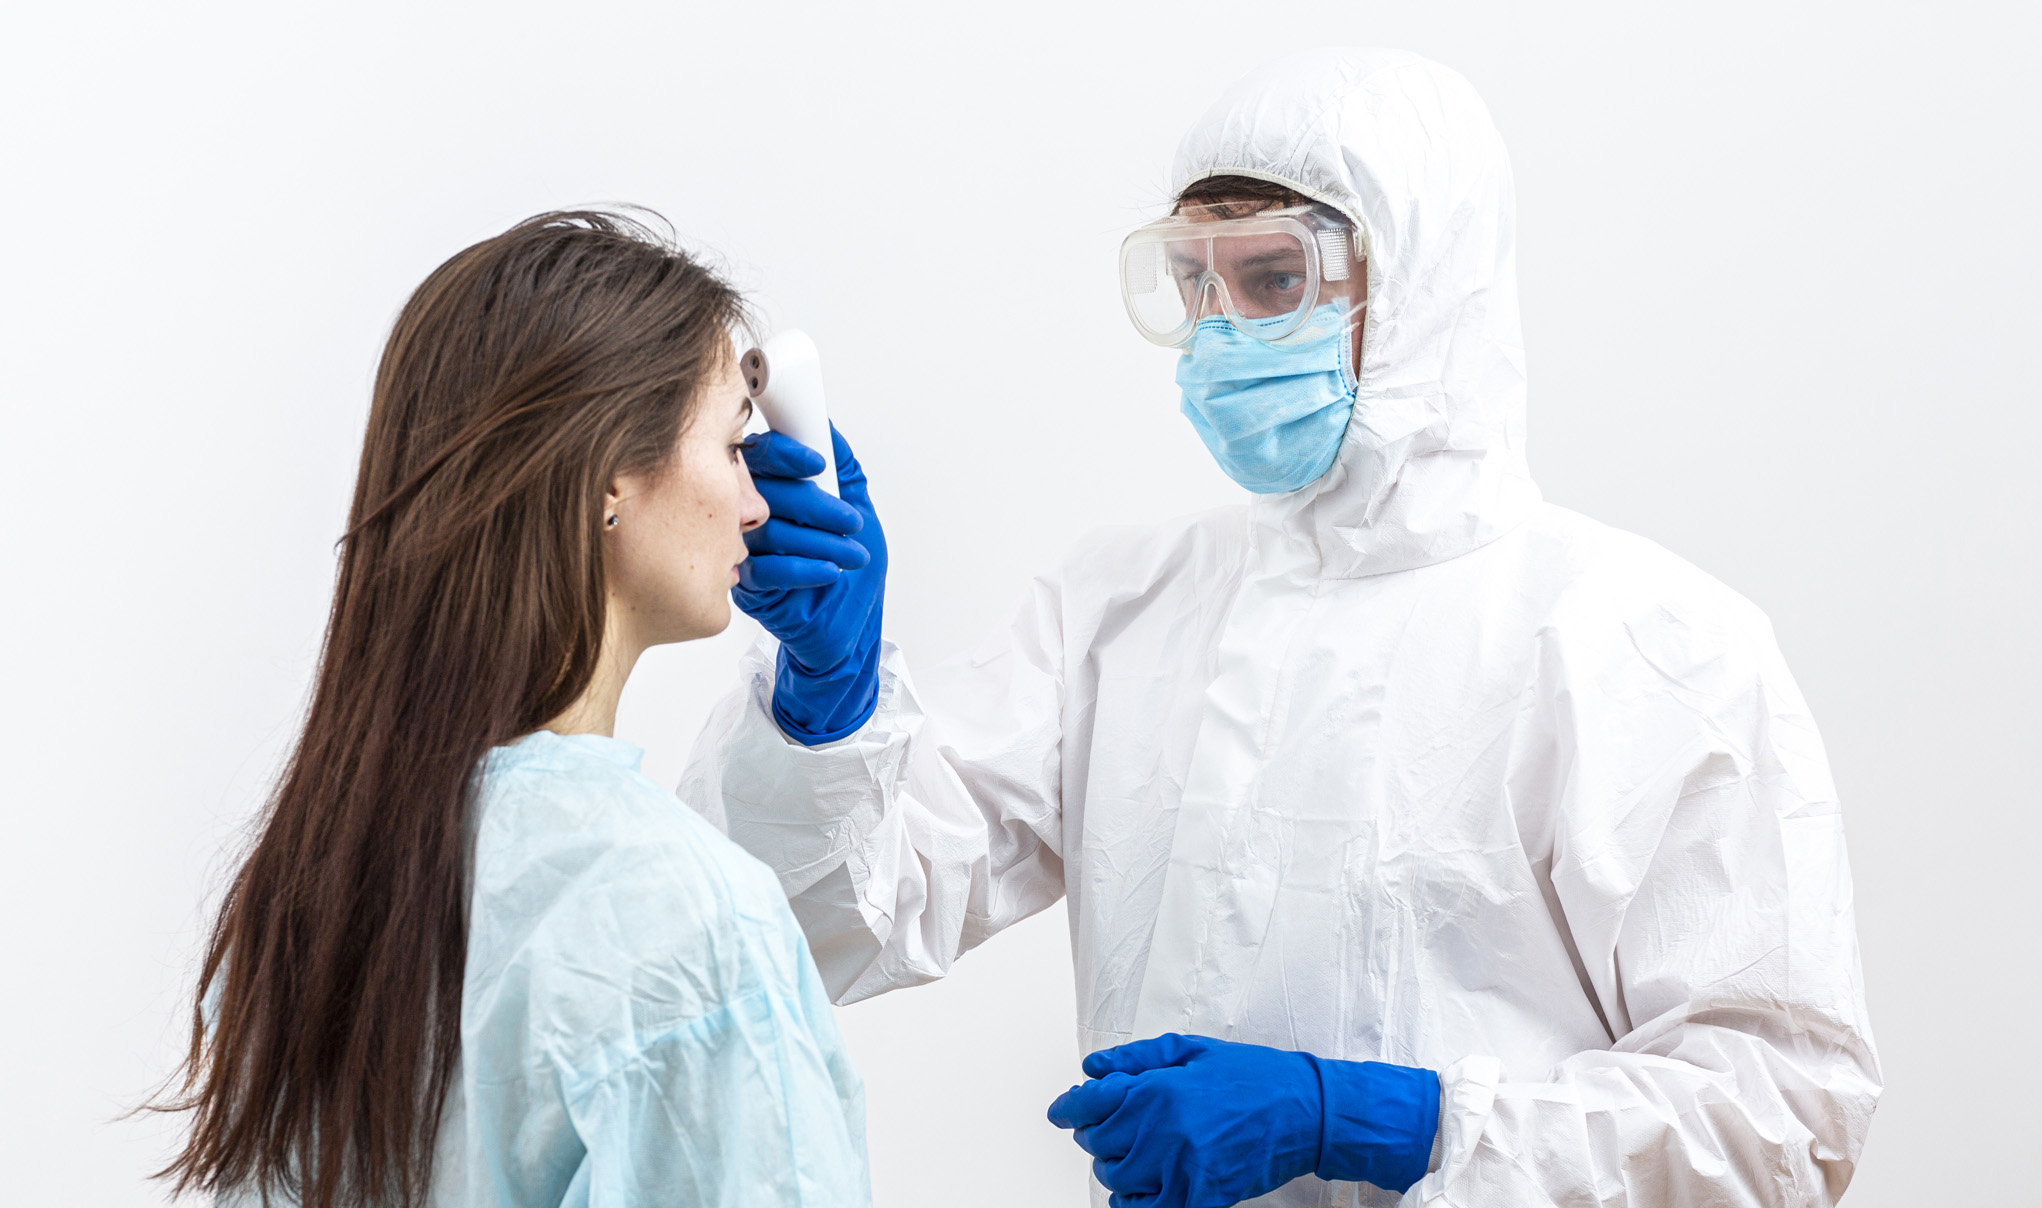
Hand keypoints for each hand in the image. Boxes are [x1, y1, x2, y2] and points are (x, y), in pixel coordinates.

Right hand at [733, 426, 886, 743]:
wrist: (853, 627)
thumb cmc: (854, 568)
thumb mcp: (859, 508)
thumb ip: (842, 466)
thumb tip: (825, 428)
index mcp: (771, 488)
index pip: (760, 455)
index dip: (785, 454)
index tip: (816, 464)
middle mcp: (752, 514)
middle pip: (762, 490)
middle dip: (813, 503)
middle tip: (851, 520)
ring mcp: (744, 550)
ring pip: (767, 531)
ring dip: (818, 540)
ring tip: (852, 553)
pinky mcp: (746, 587)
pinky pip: (763, 571)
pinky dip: (801, 568)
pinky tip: (829, 570)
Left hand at [1047, 1034, 1320, 1206]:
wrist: (1306, 1112)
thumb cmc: (1254, 1077)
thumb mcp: (1191, 1051)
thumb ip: (1135, 1059)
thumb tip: (1091, 1070)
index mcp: (1157, 1089)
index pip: (1088, 1106)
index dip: (1067, 1108)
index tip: (1060, 1111)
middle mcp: (1162, 1131)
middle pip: (1098, 1144)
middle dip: (1096, 1134)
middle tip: (1110, 1126)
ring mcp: (1180, 1169)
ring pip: (1117, 1178)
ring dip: (1115, 1167)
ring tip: (1133, 1153)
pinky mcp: (1200, 1197)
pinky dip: (1135, 1203)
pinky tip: (1143, 1188)